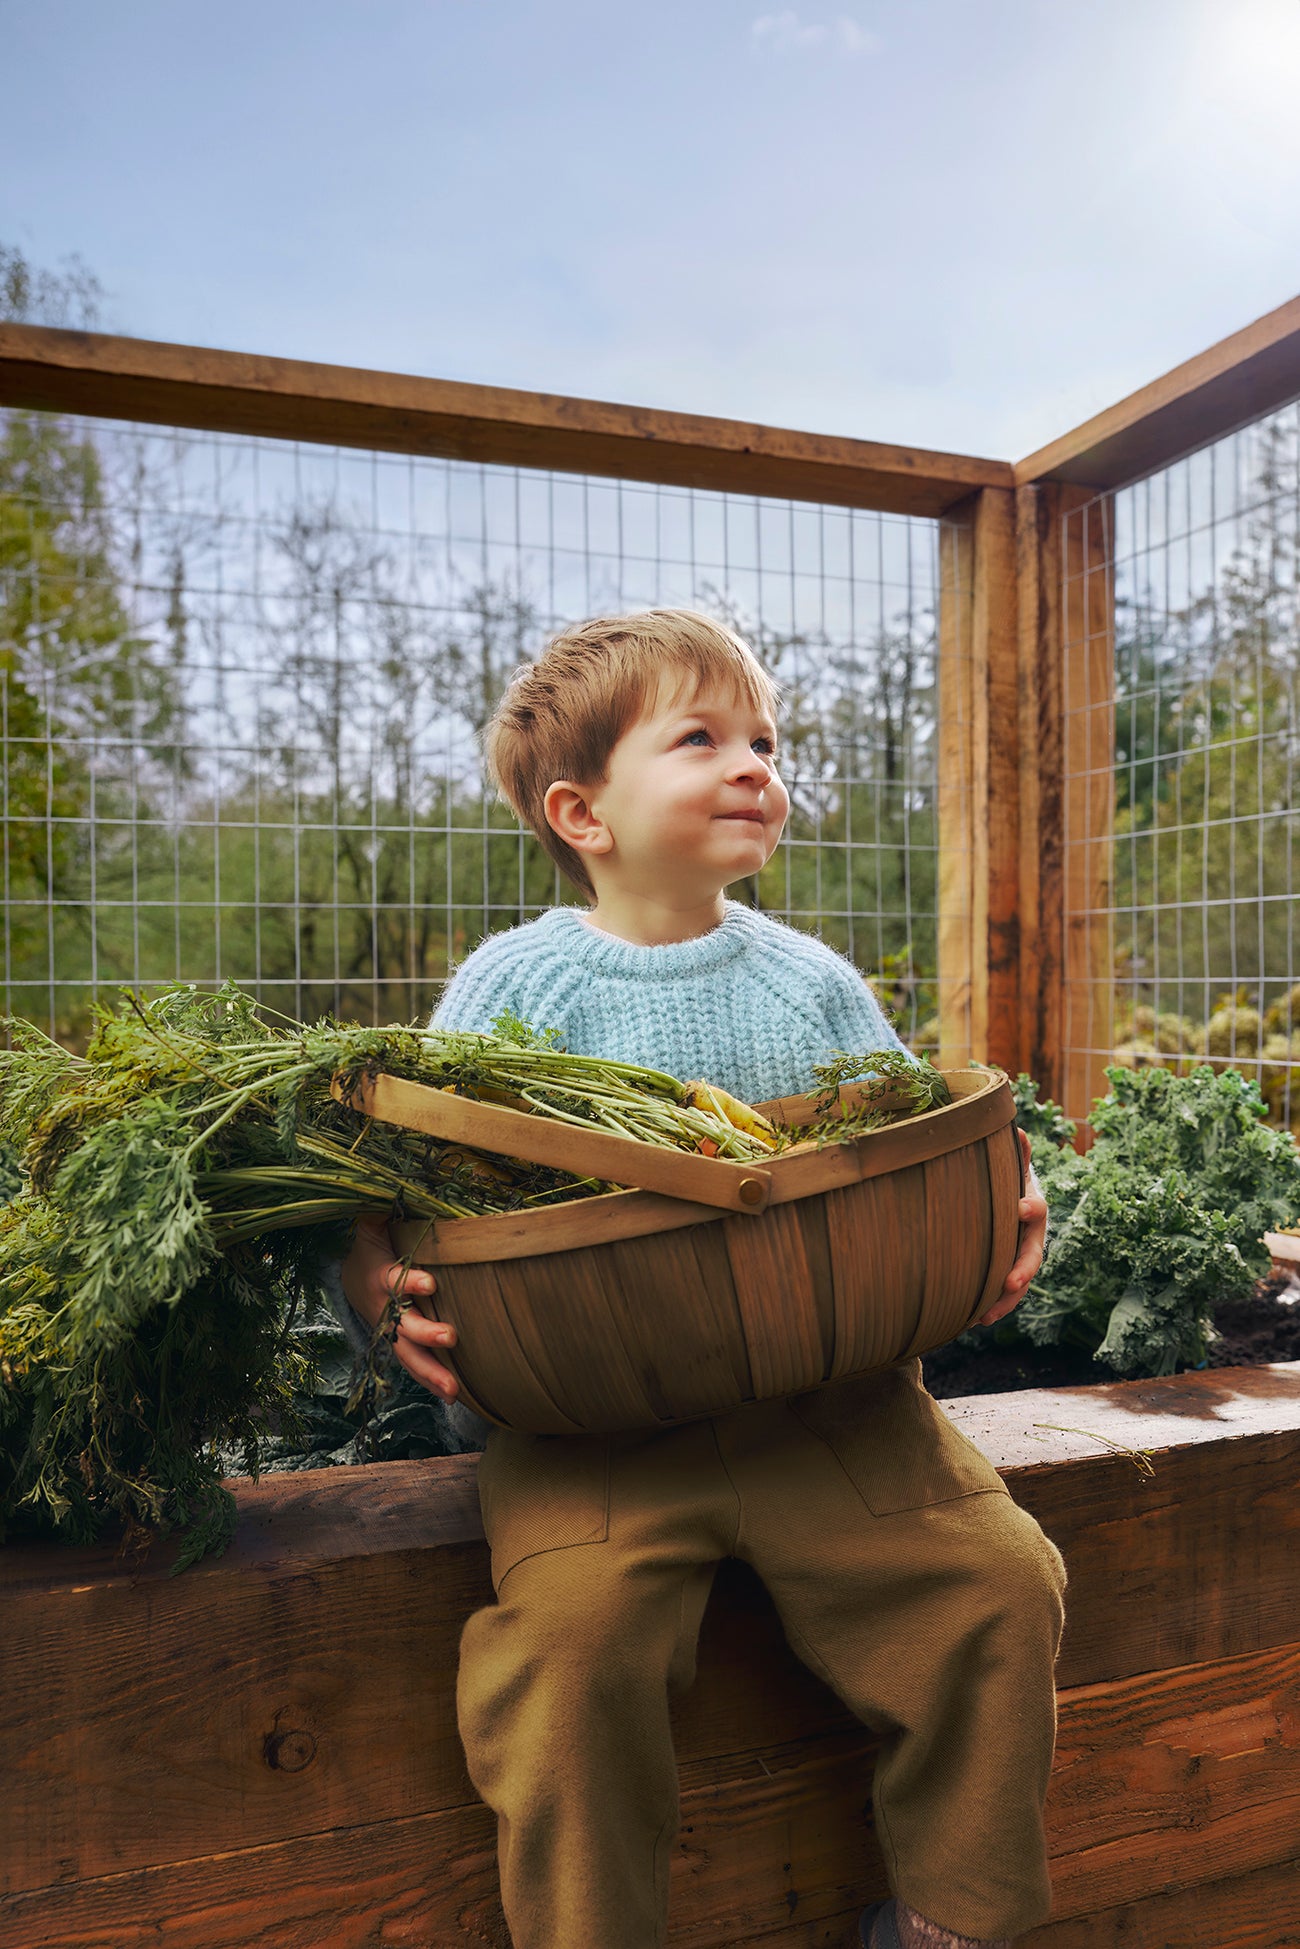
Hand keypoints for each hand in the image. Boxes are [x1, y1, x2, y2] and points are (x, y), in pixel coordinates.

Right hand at [339, 1213, 459, 1399]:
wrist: (352, 1275)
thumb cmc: (376, 1244)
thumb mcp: (374, 1223)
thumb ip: (383, 1210)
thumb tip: (391, 1183)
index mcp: (379, 1275)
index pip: (393, 1279)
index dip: (410, 1280)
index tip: (430, 1281)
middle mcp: (384, 1309)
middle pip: (402, 1326)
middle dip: (425, 1334)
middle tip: (450, 1337)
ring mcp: (393, 1331)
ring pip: (408, 1356)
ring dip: (431, 1373)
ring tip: (454, 1391)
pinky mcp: (403, 1345)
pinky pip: (416, 1365)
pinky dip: (432, 1380)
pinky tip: (456, 1395)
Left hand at [978, 1129, 1046, 1326]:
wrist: (1006, 1200)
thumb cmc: (1004, 1180)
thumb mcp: (1009, 1165)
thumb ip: (1014, 1153)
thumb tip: (1018, 1131)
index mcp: (1031, 1206)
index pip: (1036, 1208)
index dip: (1030, 1208)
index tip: (1021, 1208)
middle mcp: (1030, 1235)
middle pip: (1031, 1254)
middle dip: (1023, 1268)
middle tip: (1011, 1282)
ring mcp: (1019, 1255)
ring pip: (1019, 1280)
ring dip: (1006, 1299)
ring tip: (987, 1316)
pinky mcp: (1005, 1269)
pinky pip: (1003, 1291)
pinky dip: (993, 1304)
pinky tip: (975, 1319)